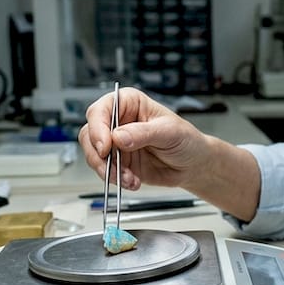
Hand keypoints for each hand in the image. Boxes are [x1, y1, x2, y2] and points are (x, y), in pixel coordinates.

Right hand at [77, 87, 210, 190]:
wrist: (193, 165)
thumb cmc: (186, 140)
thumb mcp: (169, 132)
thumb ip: (143, 133)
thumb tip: (119, 137)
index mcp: (129, 103)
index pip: (101, 110)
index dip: (98, 127)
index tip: (105, 146)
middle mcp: (118, 122)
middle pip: (90, 133)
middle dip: (98, 154)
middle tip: (112, 167)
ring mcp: (116, 143)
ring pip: (94, 155)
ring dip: (108, 170)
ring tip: (129, 178)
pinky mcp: (118, 162)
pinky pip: (106, 171)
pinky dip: (116, 179)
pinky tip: (132, 181)